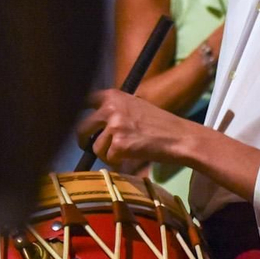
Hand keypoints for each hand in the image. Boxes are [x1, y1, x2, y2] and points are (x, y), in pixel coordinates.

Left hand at [76, 89, 196, 171]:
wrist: (181, 137)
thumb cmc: (162, 125)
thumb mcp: (135, 107)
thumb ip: (115, 110)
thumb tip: (93, 124)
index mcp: (113, 95)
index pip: (83, 101)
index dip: (78, 114)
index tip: (82, 125)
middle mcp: (110, 107)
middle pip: (82, 128)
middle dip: (85, 141)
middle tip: (91, 147)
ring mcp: (114, 126)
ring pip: (95, 148)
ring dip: (106, 154)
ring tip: (124, 153)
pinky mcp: (119, 144)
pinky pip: (108, 159)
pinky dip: (118, 163)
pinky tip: (131, 158)